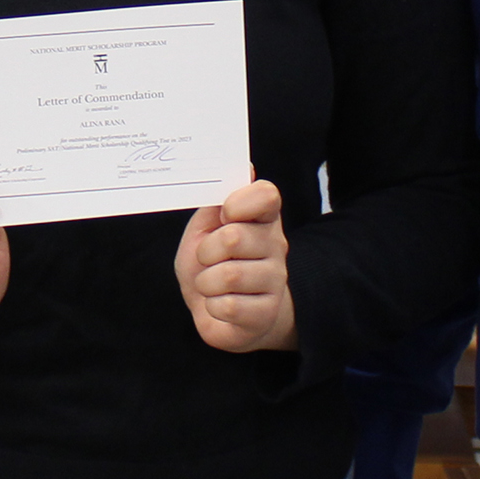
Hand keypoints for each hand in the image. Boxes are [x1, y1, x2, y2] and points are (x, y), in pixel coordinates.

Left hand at [174, 176, 294, 352]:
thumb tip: (246, 166)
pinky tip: (219, 304)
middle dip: (206, 251)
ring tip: (211, 284)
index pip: (266, 195)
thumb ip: (217, 201)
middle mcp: (275, 246)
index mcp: (261, 218)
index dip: (239, 202)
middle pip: (234, 237)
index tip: (225, 214)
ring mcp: (275, 280)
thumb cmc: (211, 263)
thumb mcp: (204, 228)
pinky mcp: (266, 312)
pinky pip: (229, 306)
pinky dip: (211, 306)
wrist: (217, 311)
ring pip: (229, 275)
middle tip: (207, 259)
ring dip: (206, 282)